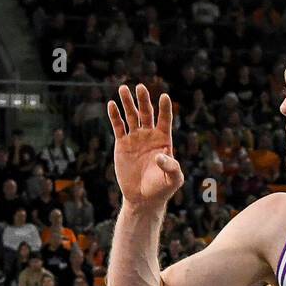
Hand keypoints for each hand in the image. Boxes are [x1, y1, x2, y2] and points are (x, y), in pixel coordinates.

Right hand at [108, 84, 183, 209]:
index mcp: (164, 140)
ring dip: (127, 102)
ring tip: (123, 88)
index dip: (164, 109)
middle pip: (146, 113)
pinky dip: (114, 116)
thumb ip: (172, 167)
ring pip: (131, 116)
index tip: (164, 97)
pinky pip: (118, 127)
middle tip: (140, 87)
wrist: (143, 198)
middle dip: (143, 100)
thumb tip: (160, 155)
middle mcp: (149, 135)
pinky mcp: (122, 144)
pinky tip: (111, 105)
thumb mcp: (174, 180)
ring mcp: (135, 138)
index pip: (165, 120)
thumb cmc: (162, 189)